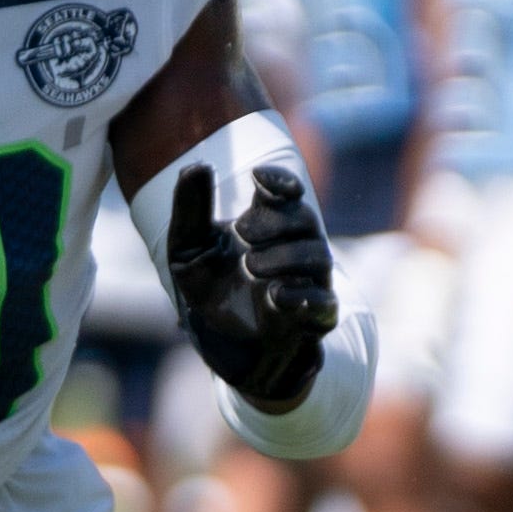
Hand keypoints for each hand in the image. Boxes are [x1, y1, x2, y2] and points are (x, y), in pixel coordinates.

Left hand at [165, 161, 336, 410]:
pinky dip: (305, 297)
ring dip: (286, 257)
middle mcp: (295, 249)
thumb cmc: (208, 291)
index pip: (288, 193)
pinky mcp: (312, 321)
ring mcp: (308, 284)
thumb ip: (191, 209)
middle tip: (243, 232)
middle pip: (306, 219)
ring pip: (319, 257)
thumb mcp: (187, 248)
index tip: (257, 179)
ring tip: (252, 266)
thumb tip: (196, 164)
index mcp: (268, 225)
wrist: (219, 347)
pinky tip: (276, 295)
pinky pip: (325, 303)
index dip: (280, 181)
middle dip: (277, 221)